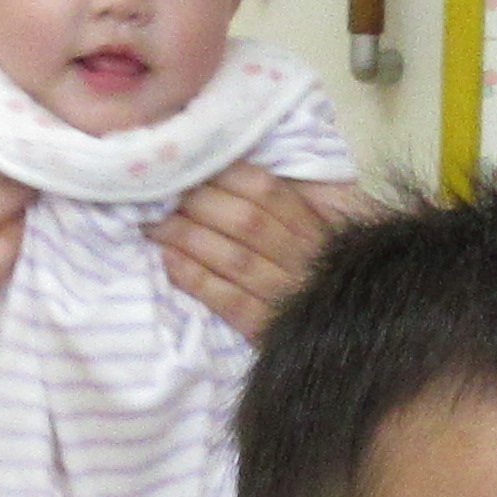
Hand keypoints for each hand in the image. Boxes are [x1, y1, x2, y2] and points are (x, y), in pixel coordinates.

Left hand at [157, 164, 352, 343]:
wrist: (345, 334)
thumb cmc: (323, 270)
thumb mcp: (325, 226)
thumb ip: (295, 198)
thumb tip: (239, 163)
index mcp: (315, 228)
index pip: (267, 190)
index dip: (225, 174)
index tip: (190, 162)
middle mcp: (303, 259)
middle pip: (246, 221)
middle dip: (198, 202)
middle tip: (160, 191)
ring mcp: (286, 296)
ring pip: (234, 259)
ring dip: (187, 237)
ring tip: (152, 222)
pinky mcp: (268, 330)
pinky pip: (228, 302)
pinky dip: (195, 279)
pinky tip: (166, 260)